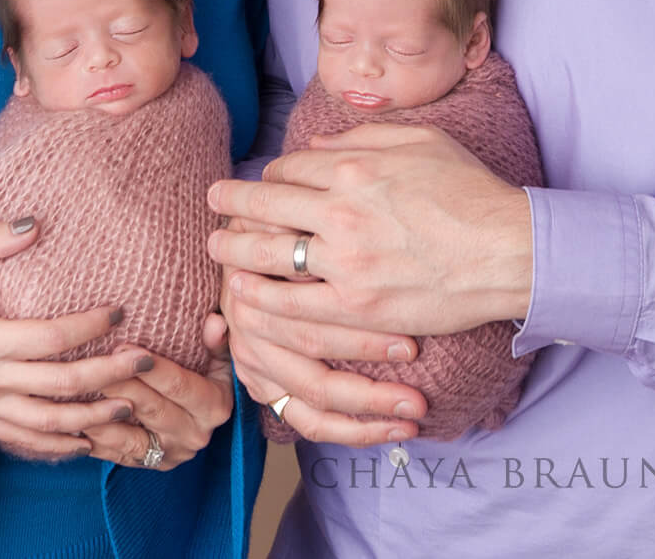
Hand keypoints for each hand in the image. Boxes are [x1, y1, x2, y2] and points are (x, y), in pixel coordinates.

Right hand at [0, 218, 155, 459]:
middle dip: (110, 374)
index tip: (121, 312)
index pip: (50, 338)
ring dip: (93, 416)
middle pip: (60, 384)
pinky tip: (88, 440)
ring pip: (49, 422)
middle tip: (147, 361)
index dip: (89, 326)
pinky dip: (59, 445)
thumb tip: (36, 224)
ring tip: (131, 406)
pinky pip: (24, 440)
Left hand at [79, 312, 236, 469]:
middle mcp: (195, 434)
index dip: (152, 367)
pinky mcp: (148, 464)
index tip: (122, 344)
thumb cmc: (206, 372)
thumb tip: (214, 322)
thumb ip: (217, 341)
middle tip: (92, 365)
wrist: (199, 415)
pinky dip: (95, 440)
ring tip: (76, 395)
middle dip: (121, 385)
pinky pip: (117, 455)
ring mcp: (170, 453)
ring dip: (102, 417)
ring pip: (129, 437)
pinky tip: (74, 422)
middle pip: (151, 409)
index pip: (179, 385)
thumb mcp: (219, 357)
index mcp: (214, 406)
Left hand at [209, 125, 532, 337]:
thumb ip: (362, 139)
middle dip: (230, 202)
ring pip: (268, 254)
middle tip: (212, 203)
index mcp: (354, 168)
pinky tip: (243, 293)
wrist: (508, 250)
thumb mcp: (420, 141)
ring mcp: (346, 262)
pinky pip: (294, 304)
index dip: (269, 175)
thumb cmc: (470, 191)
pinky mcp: (358, 306)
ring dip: (233, 249)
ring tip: (216, 248)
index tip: (262, 183)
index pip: (289, 168)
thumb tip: (314, 148)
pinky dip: (262, 297)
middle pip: (264, 205)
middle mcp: (341, 212)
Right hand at [217, 243, 423, 447]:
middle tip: (419, 392)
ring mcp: (256, 365)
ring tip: (414, 416)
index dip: (362, 339)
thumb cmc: (272, 231)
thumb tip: (332, 253)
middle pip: (314, 367)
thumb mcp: (280, 222)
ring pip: (313, 400)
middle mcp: (252, 333)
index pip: (311, 325)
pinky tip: (391, 431)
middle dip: (372, 382)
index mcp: (257, 292)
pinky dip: (351, 432)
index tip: (413, 346)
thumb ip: (298, 234)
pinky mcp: (265, 389)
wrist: (234, 258)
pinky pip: (309, 421)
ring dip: (367, 413)